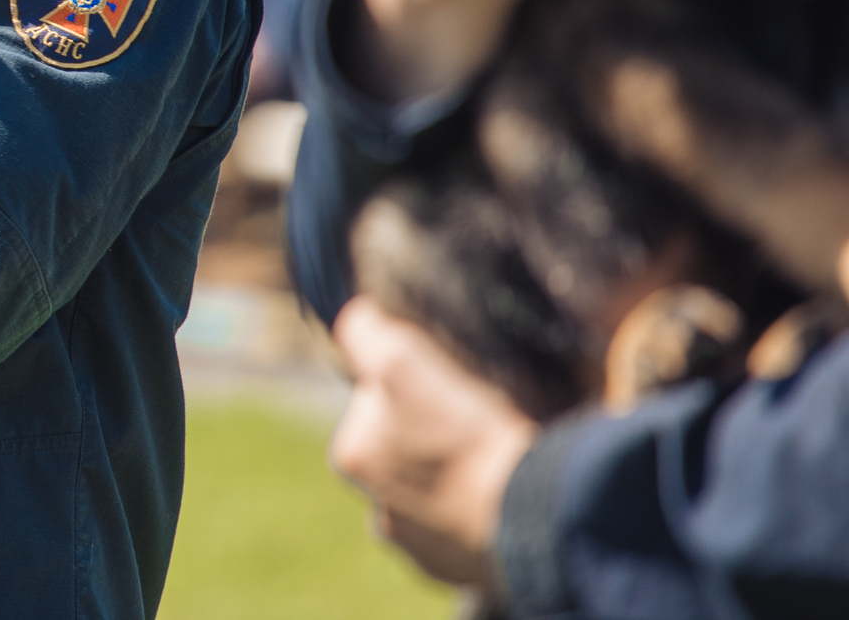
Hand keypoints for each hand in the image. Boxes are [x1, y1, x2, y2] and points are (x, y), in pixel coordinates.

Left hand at [328, 298, 537, 586]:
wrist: (530, 516)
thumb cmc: (464, 436)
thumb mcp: (404, 362)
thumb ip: (367, 333)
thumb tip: (357, 316)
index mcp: (354, 457)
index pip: (373, 401)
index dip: (409, 384)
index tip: (445, 388)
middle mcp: (376, 510)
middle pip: (400, 450)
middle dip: (428, 434)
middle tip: (472, 420)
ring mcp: (419, 544)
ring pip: (431, 493)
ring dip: (451, 475)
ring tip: (488, 459)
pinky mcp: (460, 567)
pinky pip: (462, 527)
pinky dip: (476, 509)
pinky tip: (497, 493)